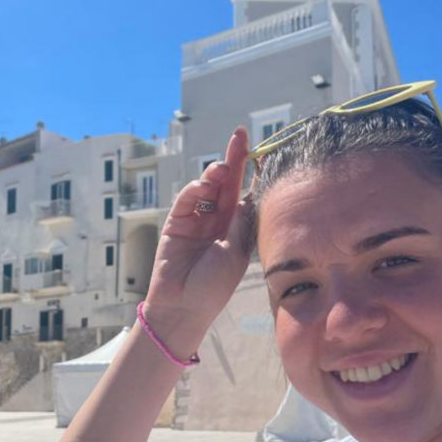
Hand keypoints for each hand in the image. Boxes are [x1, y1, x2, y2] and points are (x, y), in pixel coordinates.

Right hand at [142, 126, 254, 340]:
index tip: (265, 152)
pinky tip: (204, 184)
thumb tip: (249, 193)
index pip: (246, 195)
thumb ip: (240, 223)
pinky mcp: (176, 222)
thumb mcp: (236, 253)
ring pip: (208, 188)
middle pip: (228, 184)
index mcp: (236, 231)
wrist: (183, 306)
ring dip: (216, 173)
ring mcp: (197, 221)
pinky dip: (195, 188)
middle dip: (234, 159)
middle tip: (240, 135)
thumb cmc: (214, 287)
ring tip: (223, 166)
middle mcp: (218, 222)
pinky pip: (187, 199)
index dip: (254, 175)